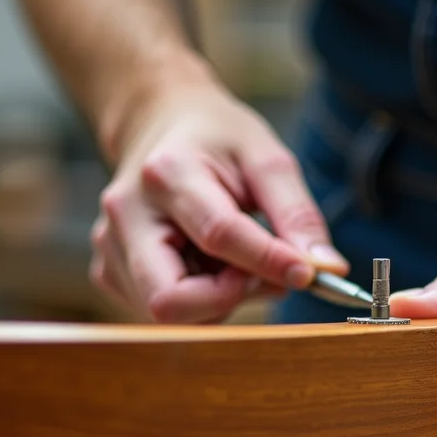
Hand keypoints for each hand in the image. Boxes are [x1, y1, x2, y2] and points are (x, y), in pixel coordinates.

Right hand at [92, 71, 347, 322]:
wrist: (160, 123)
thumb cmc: (216, 140)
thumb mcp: (266, 159)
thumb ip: (297, 214)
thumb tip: (326, 268)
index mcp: (167, 174)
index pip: (219, 236)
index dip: (268, 263)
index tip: (309, 274)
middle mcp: (127, 214)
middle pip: (170, 300)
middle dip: (228, 300)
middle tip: (262, 274)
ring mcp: (110, 246)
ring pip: (170, 313)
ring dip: (218, 300)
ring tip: (234, 260)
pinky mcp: (110, 270)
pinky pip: (163, 311)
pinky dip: (199, 300)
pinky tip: (207, 265)